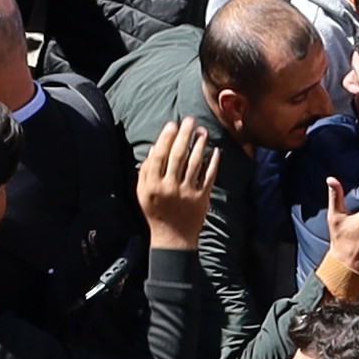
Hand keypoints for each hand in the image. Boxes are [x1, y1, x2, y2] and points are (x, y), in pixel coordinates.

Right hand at [136, 113, 218, 248]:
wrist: (172, 238)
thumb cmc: (156, 213)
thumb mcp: (143, 193)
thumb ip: (146, 171)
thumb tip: (155, 147)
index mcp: (153, 185)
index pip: (160, 156)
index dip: (166, 138)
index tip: (172, 124)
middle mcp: (169, 188)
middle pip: (178, 156)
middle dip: (184, 135)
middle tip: (190, 120)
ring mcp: (186, 193)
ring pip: (194, 164)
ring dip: (199, 145)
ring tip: (203, 131)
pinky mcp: (201, 198)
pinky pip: (208, 177)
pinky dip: (213, 163)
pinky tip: (215, 150)